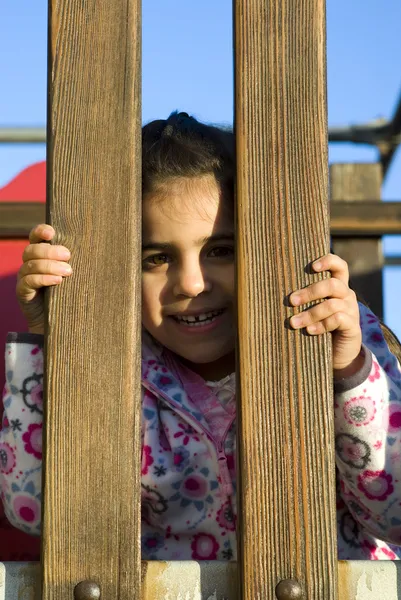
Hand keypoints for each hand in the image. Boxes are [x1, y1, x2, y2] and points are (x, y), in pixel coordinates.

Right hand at [16, 224, 72, 334]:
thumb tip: (101, 249)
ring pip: (30, 265)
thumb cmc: (75, 294)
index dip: (41, 231)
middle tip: (68, 256)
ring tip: (67, 272)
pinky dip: (43, 279)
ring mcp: (24, 278)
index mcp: (42, 255)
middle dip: (50, 251)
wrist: (64, 323)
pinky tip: (57, 281)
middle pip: (32, 250)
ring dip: (49, 266)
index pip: (36, 237)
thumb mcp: (78, 275)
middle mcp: (30, 264)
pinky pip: (28, 281)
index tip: (52, 233)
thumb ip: (81, 262)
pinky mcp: (23, 293)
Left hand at [289, 253, 362, 376]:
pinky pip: (337, 320)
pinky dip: (321, 325)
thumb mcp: (311, 310)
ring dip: (310, 313)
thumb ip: (303, 300)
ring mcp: (351, 310)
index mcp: (338, 286)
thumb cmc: (319, 327)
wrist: (338, 353)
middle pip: (332, 284)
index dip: (328, 261)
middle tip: (291, 301)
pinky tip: (309, 331)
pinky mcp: (352, 326)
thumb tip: (276, 293)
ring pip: (332, 304)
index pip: (339, 265)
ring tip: (293, 323)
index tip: (312, 267)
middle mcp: (347, 295)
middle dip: (309, 292)